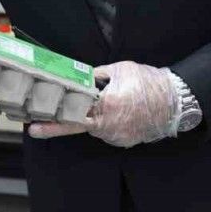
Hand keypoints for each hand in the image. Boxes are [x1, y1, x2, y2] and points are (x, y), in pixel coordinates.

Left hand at [29, 61, 176, 148]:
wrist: (175, 102)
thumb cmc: (148, 83)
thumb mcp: (120, 69)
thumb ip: (96, 75)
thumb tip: (78, 75)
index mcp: (105, 105)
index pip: (72, 112)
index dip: (54, 115)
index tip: (35, 122)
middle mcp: (107, 125)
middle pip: (76, 125)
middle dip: (56, 126)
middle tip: (35, 128)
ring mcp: (115, 136)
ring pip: (93, 127)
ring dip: (90, 118)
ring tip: (106, 103)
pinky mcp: (122, 141)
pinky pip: (106, 131)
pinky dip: (104, 122)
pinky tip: (116, 112)